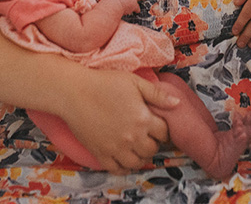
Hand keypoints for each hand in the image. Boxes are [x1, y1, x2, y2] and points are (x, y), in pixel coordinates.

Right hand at [61, 68, 177, 174]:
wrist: (73, 92)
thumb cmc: (104, 83)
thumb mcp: (134, 82)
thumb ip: (157, 94)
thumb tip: (177, 104)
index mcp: (143, 119)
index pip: (164, 132)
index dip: (162, 129)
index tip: (157, 126)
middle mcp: (132, 137)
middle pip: (152, 149)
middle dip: (153, 143)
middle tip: (146, 136)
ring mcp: (116, 148)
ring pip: (137, 163)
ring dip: (140, 157)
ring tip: (137, 148)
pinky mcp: (101, 154)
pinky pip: (117, 170)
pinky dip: (124, 168)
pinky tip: (124, 158)